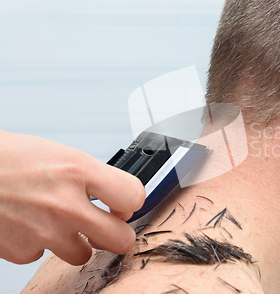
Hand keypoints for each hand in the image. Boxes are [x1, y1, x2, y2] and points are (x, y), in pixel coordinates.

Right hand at [0, 130, 145, 264]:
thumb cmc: (6, 158)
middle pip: (120, 239)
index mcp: (78, 171)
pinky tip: (27, 223)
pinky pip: (43, 256)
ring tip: (57, 221)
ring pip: (83, 254)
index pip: (134, 196)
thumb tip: (116, 197)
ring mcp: (44, 231)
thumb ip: (92, 178)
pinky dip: (38, 244)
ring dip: (75, 241)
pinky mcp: (21, 251)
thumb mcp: (59, 155)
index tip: (123, 204)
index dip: (131, 202)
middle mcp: (65, 204)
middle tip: (107, 226)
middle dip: (116, 234)